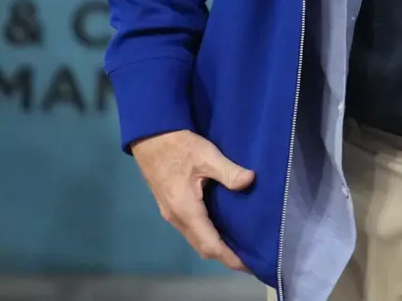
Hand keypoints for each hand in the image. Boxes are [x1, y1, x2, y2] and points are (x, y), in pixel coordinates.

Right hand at [131, 129, 254, 270]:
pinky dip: (207, 235)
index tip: (247, 264)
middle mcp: (177, 218)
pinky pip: (191, 229)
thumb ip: (229, 171)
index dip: (228, 256)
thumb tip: (250, 181)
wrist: (151, 137)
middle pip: (202, 247)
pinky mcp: (171, 206)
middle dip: (224, 256)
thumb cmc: (179, 146)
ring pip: (195, 239)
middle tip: (248, 257)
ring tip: (239, 244)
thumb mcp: (207, 155)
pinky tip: (222, 227)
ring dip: (215, 246)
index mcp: (186, 210)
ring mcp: (171, 213)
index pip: (210, 244)